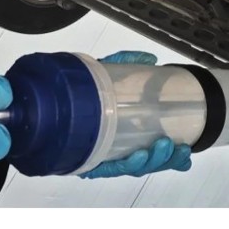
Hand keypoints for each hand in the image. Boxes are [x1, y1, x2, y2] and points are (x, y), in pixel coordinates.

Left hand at [81, 50, 191, 178]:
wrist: (42, 105)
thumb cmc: (75, 94)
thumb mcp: (104, 75)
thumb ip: (127, 64)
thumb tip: (148, 59)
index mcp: (123, 135)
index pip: (152, 151)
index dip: (172, 157)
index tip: (187, 154)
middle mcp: (115, 150)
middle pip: (147, 163)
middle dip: (166, 158)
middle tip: (177, 148)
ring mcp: (101, 158)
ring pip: (132, 168)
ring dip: (152, 161)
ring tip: (161, 147)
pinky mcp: (85, 163)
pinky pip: (107, 169)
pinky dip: (125, 164)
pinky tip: (138, 156)